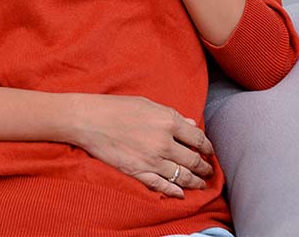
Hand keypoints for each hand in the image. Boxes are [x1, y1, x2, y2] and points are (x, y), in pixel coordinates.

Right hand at [67, 93, 216, 198]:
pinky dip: (175, 191)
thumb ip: (172, 116)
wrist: (89, 119)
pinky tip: (181, 193)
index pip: (198, 139)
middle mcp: (164, 142)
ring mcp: (152, 160)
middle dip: (204, 167)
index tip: (209, 151)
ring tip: (201, 183)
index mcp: (168, 122)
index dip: (207, 147)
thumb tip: (192, 125)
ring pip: (182, 176)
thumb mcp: (147, 104)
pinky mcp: (138, 172)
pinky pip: (162, 186)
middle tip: (208, 170)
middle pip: (194, 160)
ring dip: (195, 181)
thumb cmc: (116, 107)